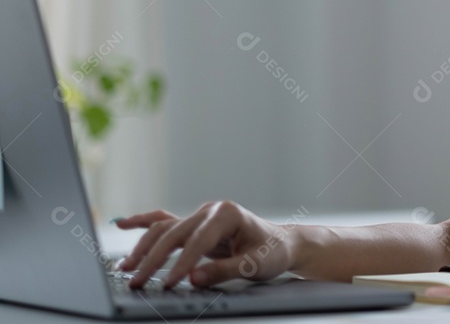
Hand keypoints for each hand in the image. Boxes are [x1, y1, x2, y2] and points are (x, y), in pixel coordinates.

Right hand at [114, 201, 294, 288]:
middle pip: (174, 233)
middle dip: (154, 259)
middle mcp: (210, 210)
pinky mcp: (194, 225)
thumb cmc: (273, 252)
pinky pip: (165, 221)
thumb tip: (193, 279)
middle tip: (137, 282)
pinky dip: (143, 222)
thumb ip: (224, 271)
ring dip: (143, 247)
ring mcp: (200, 216)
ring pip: (164, 228)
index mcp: (227, 214)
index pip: (198, 241)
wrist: (281, 243)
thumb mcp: (256, 264)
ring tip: (125, 268)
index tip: (169, 283)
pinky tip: (122, 223)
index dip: (183, 263)